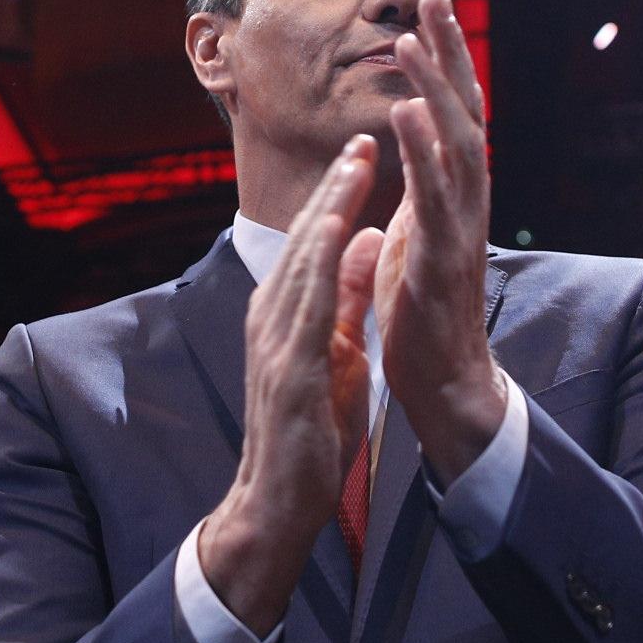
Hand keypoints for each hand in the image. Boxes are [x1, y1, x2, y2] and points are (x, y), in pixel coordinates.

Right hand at [202, 137, 380, 632]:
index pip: (312, 244)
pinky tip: (339, 230)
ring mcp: (276, 342)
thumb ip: (351, 297)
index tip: (364, 152)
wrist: (278, 502)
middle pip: (305, 241)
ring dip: (328, 210)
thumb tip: (369, 239)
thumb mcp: (340, 350)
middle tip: (363, 139)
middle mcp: (272, 318)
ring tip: (355, 167)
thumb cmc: (308, 432)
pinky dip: (323, 264)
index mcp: (284, 314)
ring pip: (303, 262)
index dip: (337, 196)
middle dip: (334, 188)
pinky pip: (308, 307)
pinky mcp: (289, 371)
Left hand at [378, 0, 505, 476]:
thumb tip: (407, 151)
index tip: (430, 8)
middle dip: (449, 52)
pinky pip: (437, 195)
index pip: (455, 112)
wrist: (443, 381)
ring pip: (457, 143)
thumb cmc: (424, 311)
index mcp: (454, 192)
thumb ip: (417, 192)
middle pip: (465, 110)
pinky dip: (425, 150)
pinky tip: (408, 112)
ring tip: (413, 39)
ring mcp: (462, 225)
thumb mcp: (414, 235)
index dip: (445, 61)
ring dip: (435, 87)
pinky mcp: (446, 256)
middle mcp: (467, 199)